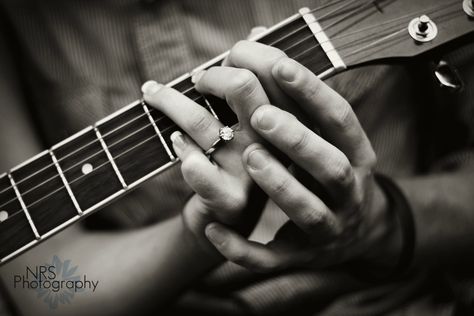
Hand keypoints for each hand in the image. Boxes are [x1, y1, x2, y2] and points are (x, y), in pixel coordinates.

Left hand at [141, 65, 277, 253]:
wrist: (230, 218)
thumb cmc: (239, 158)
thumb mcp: (253, 118)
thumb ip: (256, 77)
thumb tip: (258, 30)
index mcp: (288, 120)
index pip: (275, 70)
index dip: (247, 51)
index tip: (229, 54)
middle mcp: (274, 145)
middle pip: (243, 87)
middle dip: (210, 74)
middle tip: (195, 78)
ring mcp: (251, 172)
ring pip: (202, 121)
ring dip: (170, 102)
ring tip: (152, 94)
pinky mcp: (228, 198)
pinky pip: (196, 166)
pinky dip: (179, 149)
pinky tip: (175, 143)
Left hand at [201, 42, 399, 271]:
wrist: (355, 233)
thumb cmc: (328, 171)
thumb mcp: (326, 137)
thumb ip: (295, 97)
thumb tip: (255, 37)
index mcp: (355, 155)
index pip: (339, 119)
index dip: (313, 93)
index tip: (281, 67)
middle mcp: (346, 192)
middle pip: (330, 166)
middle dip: (298, 140)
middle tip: (260, 116)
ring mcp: (326, 228)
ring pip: (307, 211)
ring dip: (280, 185)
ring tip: (250, 157)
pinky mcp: (299, 257)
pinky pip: (272, 258)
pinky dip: (243, 247)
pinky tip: (213, 230)